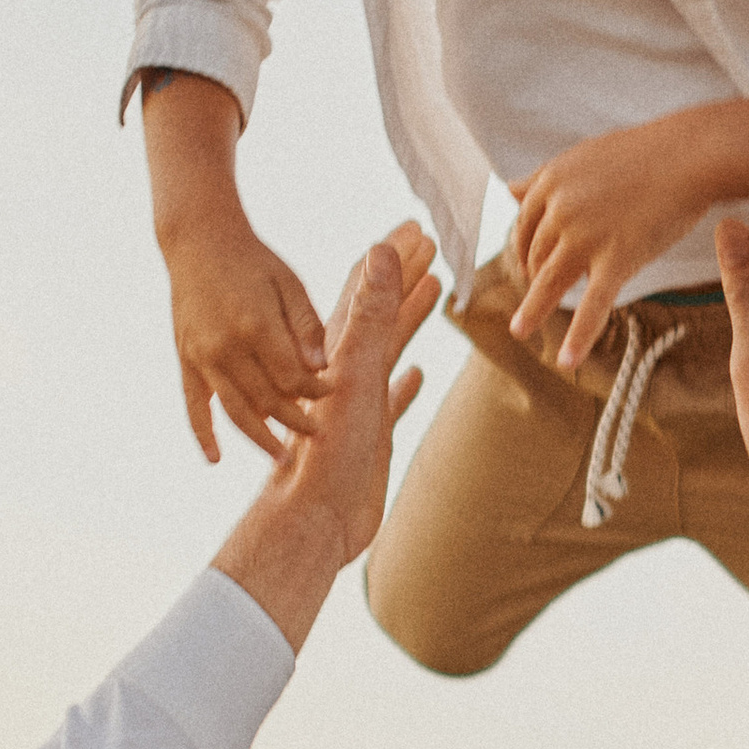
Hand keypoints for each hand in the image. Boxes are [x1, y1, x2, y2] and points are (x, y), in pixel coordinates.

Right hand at [164, 223, 332, 462]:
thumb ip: (307, 325)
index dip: (315, 391)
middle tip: (319, 437)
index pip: (293, 378)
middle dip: (296, 421)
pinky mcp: (186, 360)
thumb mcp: (290, 284)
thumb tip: (322, 367)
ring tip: (283, 462)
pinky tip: (216, 460)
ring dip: (260, 439)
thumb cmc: (255, 261)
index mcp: (257, 326)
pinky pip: (194, 406)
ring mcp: (203, 357)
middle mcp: (227, 347)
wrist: (199, 241)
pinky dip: (203, 435)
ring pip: (235, 411)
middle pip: (267, 400)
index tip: (334, 394)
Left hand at [212, 223, 440, 650]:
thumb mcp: (354, 374)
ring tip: (434, 293)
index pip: (369, 291)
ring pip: (387, 351)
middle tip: (434, 247)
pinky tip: (416, 376)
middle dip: (407, 278)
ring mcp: (359, 406)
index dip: (394, 258)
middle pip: (382, 313)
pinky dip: (404, 384)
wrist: (314, 520)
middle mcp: (347, 375)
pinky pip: (391, 402)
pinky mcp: (370, 438)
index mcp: (340, 354)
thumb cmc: (327, 453)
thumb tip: (381, 251)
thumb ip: (371, 314)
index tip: (418, 228)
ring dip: (409, 321)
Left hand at [509, 119, 709, 367]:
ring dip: (533, 310)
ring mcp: (586, 235)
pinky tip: (566, 360)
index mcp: (551, 181)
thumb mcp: (584, 156)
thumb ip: (545, 177)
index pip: (524, 223)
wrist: (691, 155)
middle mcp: (561, 208)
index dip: (524, 248)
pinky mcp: (617, 258)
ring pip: (549, 281)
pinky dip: (580, 336)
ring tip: (520, 332)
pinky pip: (593, 305)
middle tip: (536, 297)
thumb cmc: (646, 153)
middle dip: (533, 278)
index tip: (528, 263)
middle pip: (535, 254)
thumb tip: (509, 190)